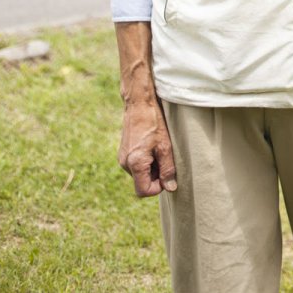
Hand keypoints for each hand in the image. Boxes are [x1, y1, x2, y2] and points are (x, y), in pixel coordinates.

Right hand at [114, 21, 176, 197]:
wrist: (139, 102)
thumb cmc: (153, 122)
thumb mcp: (165, 146)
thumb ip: (167, 169)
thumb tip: (170, 188)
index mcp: (134, 163)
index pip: (144, 191)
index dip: (157, 187)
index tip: (167, 173)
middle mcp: (124, 163)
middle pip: (141, 182)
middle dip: (155, 176)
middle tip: (164, 157)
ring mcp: (122, 157)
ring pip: (139, 173)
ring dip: (151, 167)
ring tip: (158, 148)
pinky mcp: (123, 151)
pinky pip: (135, 164)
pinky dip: (145, 160)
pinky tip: (151, 145)